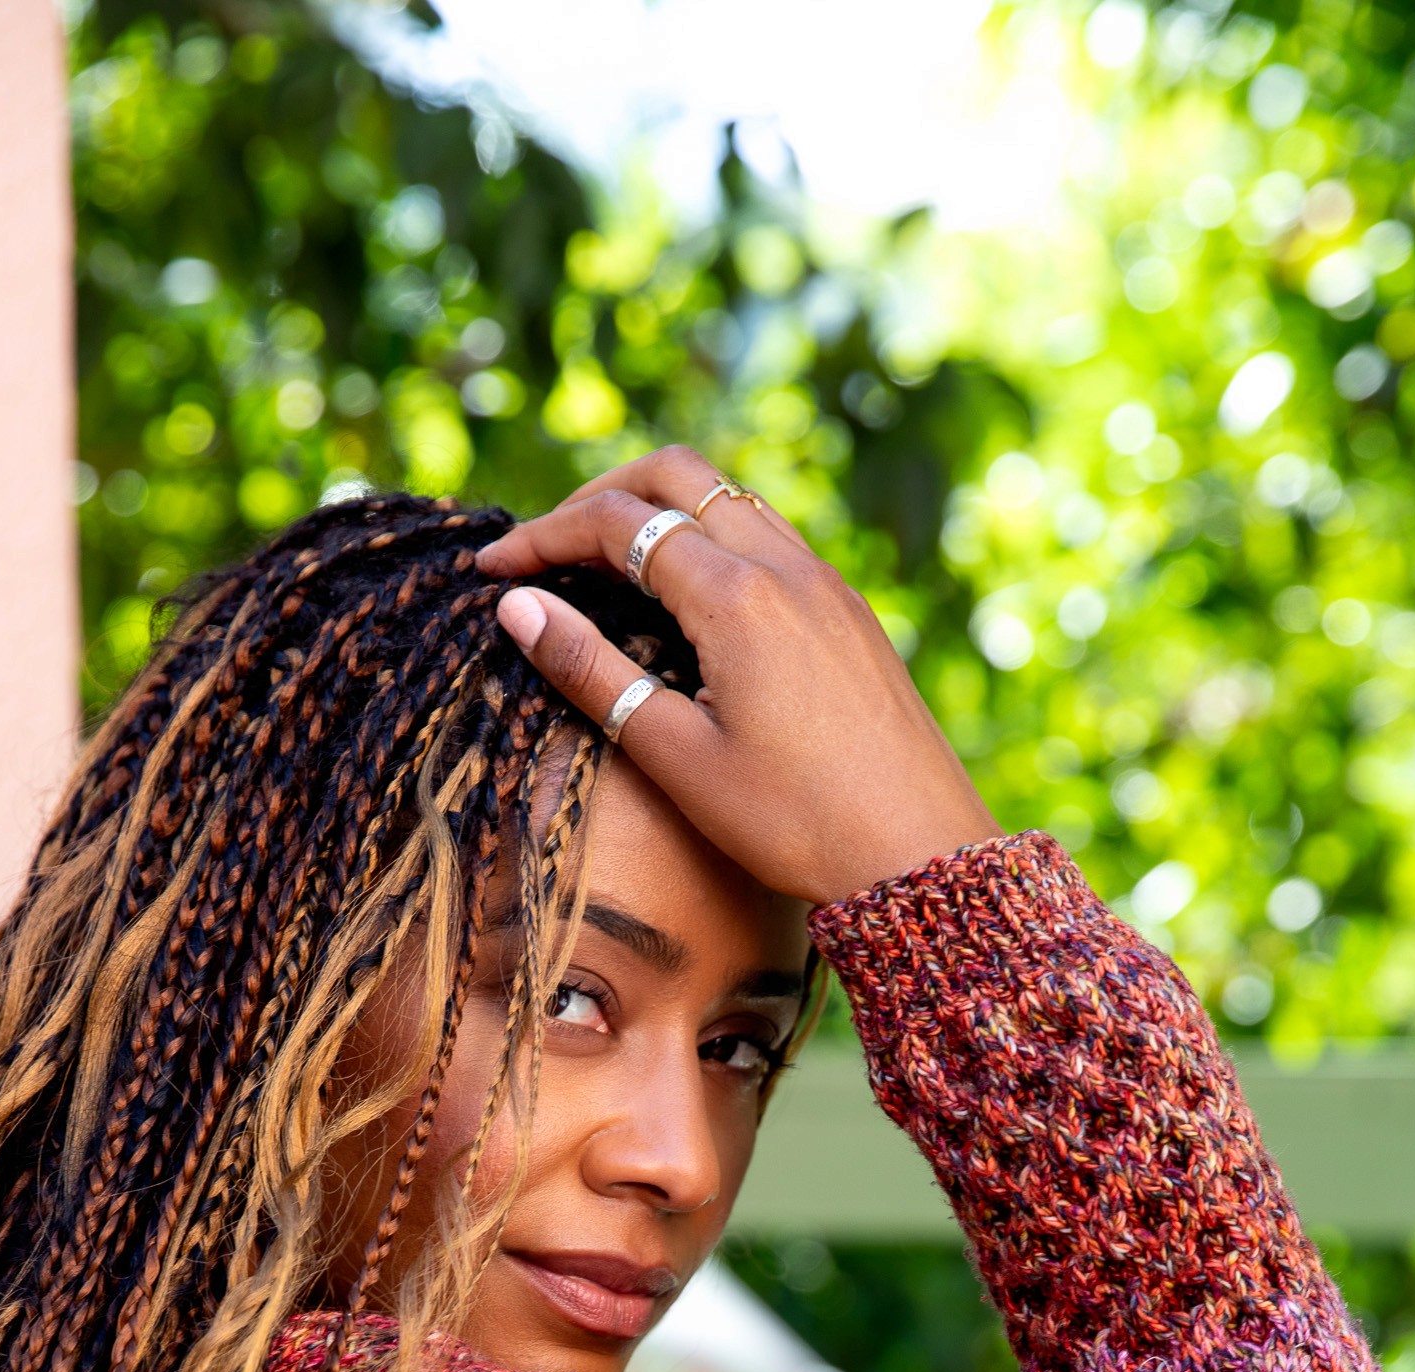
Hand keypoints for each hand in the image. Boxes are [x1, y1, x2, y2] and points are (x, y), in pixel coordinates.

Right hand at [475, 446, 994, 906]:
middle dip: (599, 495)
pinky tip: (688, 598)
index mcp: (736, 598)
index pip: (619, 524)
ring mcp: (826, 583)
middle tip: (548, 548)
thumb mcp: (676, 756)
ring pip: (729, 496)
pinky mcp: (849, 612)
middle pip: (676, 474)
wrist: (920, 854)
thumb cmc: (794, 823)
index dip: (544, 539)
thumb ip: (593, 672)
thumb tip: (519, 608)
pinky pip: (770, 536)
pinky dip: (712, 537)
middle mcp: (785, 568)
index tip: (493, 574)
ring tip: (609, 564)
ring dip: (661, 509)